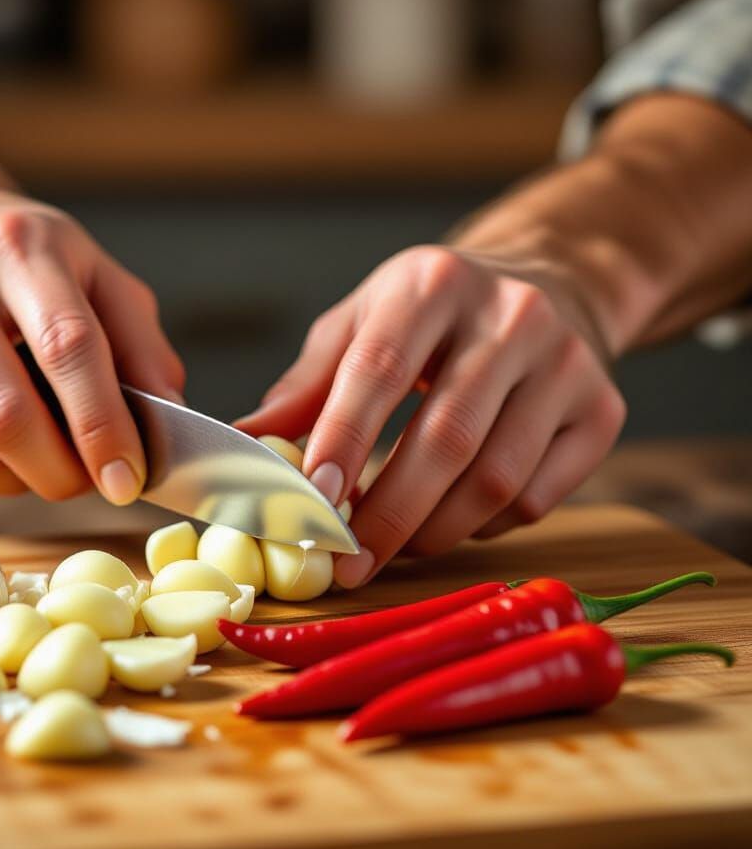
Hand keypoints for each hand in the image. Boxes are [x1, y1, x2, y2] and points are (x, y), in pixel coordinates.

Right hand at [0, 185, 183, 501]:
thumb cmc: (26, 262)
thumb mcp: (99, 276)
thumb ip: (143, 348)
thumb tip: (170, 426)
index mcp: (18, 250)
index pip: (67, 349)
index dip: (103, 426)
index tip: (130, 480)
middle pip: (7, 419)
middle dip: (64, 473)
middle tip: (93, 480)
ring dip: (24, 483)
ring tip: (45, 455)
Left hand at [237, 246, 625, 585]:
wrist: (547, 287)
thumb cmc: (429, 317)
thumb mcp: (361, 325)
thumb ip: (306, 386)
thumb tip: (243, 446)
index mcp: (432, 284)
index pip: (382, 367)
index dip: (344, 440)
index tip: (313, 502)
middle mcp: (512, 316)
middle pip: (446, 439)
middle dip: (388, 516)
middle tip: (346, 564)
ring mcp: (567, 364)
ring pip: (495, 480)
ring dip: (433, 532)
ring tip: (391, 546)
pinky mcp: (604, 411)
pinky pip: (536, 498)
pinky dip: (483, 527)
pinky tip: (451, 518)